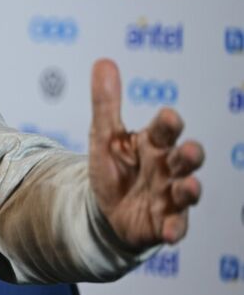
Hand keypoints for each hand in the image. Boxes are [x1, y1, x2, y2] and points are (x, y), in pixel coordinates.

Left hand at [88, 58, 203, 250]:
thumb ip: (106, 103)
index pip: (164, 130)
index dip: (168, 124)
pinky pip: (175, 227)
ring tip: (190, 187)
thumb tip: (103, 61)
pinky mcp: (164, 223)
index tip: (168, 117)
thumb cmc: (114, 167)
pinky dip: (174, 229)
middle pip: (184, 159)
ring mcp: (169, 196)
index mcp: (153, 143)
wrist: (106, 209)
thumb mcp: (104, 136)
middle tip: (189, 151)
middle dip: (189, 155)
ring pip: (186, 191)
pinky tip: (170, 232)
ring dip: (190, 189)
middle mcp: (167, 168)